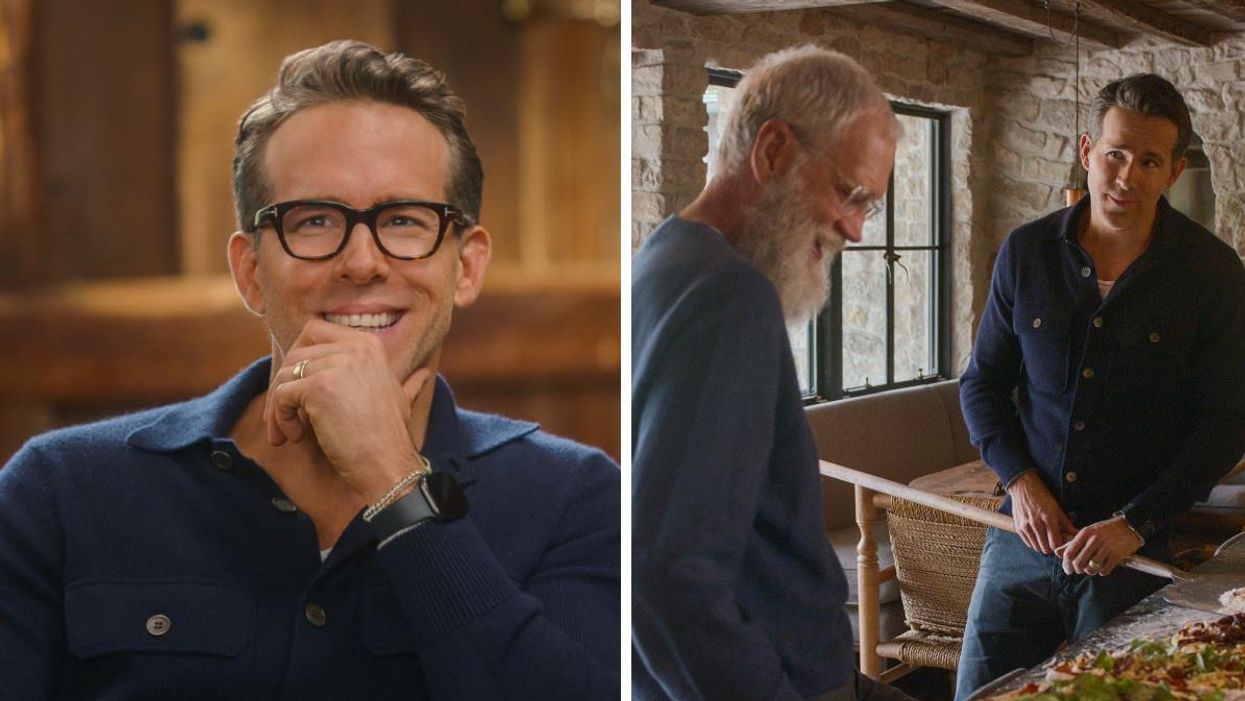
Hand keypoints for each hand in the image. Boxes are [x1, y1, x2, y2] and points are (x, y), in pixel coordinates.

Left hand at [263, 319, 432, 502]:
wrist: (388, 464)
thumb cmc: (391, 438)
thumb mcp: (401, 400)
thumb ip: (407, 382)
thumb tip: (424, 375)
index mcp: (369, 345)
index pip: (315, 332)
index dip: (300, 359)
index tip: (300, 390)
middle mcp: (354, 348)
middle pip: (295, 353)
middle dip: (284, 383)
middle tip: (285, 414)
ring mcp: (336, 364)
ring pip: (284, 375)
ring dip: (279, 407)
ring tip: (290, 432)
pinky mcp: (318, 387)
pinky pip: (280, 395)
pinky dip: (280, 418)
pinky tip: (296, 437)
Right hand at [1007, 471, 1076, 554]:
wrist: (1023, 488)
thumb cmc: (1042, 496)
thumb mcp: (1057, 508)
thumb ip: (1066, 524)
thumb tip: (1077, 534)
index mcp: (1048, 518)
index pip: (1056, 543)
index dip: (1061, 547)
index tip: (1063, 544)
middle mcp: (1036, 523)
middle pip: (1046, 548)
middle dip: (1052, 548)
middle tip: (1054, 543)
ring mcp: (1025, 526)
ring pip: (1037, 547)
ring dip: (1042, 546)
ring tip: (1046, 540)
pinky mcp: (1018, 527)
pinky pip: (1028, 543)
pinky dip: (1034, 542)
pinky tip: (1037, 536)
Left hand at [1056, 517, 1143, 576]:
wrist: (1130, 526)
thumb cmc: (1106, 530)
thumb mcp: (1088, 532)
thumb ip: (1072, 543)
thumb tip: (1057, 552)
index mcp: (1085, 533)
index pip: (1069, 553)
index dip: (1066, 564)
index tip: (1067, 569)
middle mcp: (1094, 540)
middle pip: (1078, 563)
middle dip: (1078, 570)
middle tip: (1081, 570)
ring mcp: (1106, 548)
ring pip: (1091, 568)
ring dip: (1091, 571)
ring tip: (1094, 567)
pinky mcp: (1117, 555)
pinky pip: (1104, 570)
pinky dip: (1103, 572)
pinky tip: (1104, 566)